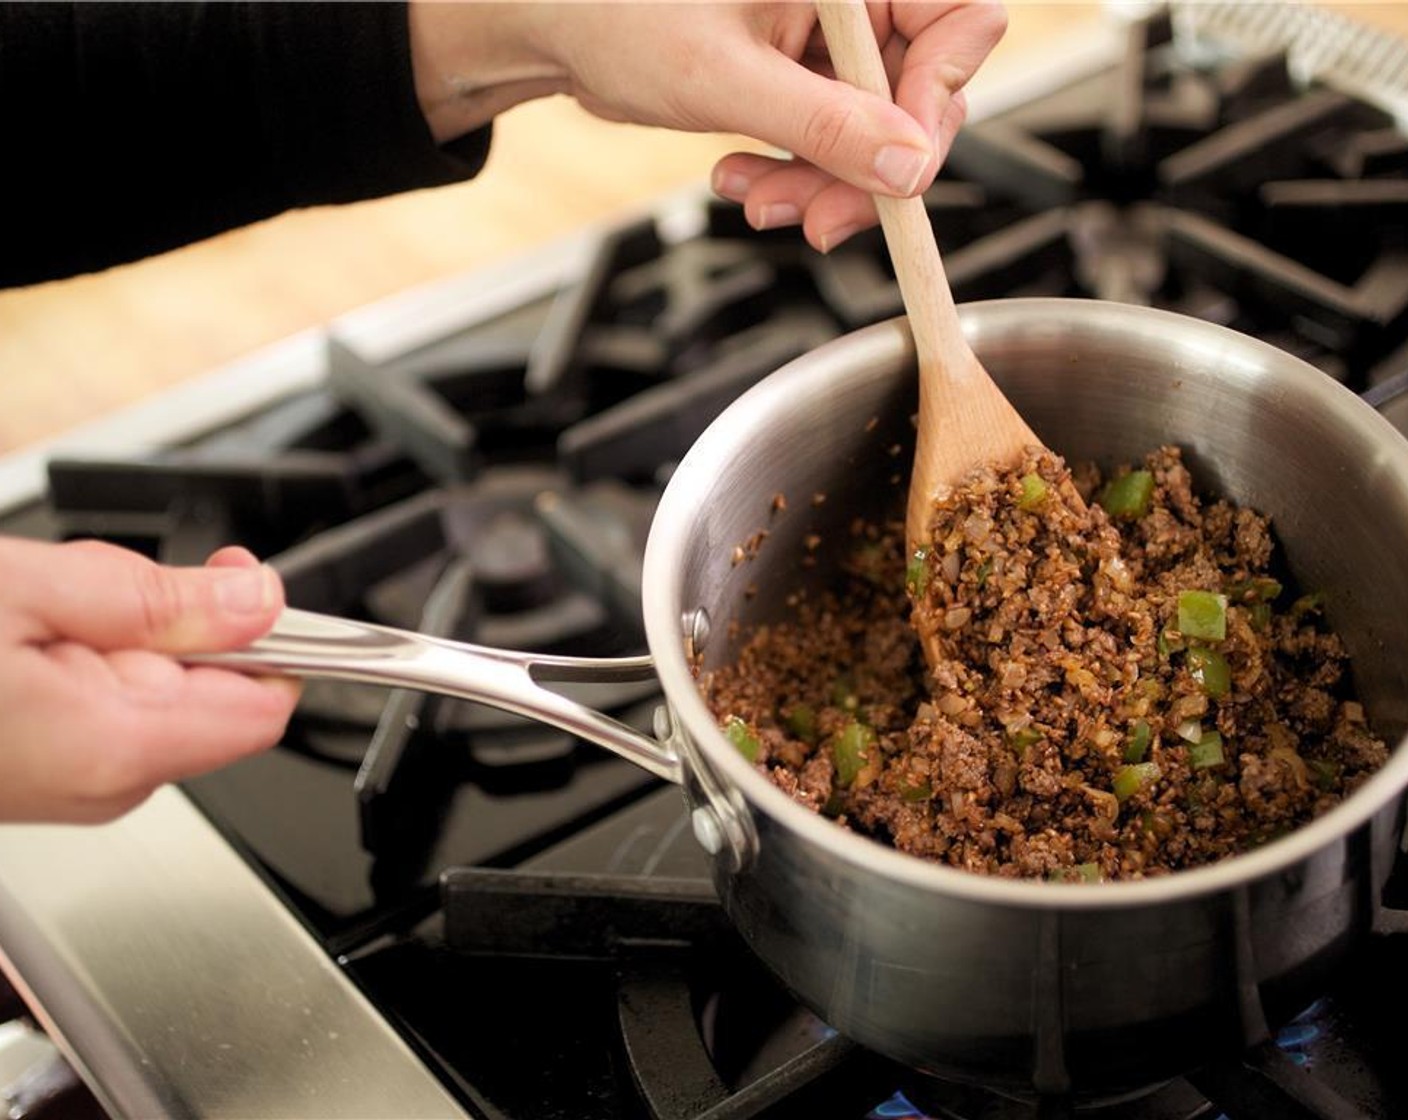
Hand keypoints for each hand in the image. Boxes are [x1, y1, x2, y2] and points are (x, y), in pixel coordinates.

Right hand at [0, 539, 298, 822]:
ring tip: (43, 610)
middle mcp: (102, 786)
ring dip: (122, 634)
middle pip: (214, 693)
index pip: (266, 706)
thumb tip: (258, 602)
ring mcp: (71, 787)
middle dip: (174, 622)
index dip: (265, 634)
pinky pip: (108, 707)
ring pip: (158, 692)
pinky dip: (84, 658)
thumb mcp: (27, 591)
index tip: (230, 579)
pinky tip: (26, 636)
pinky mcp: (45, 772)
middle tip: (93, 588)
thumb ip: (158, 600)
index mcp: (117, 747)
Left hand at [408, 1, 1005, 252]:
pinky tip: (744, 182)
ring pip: (876, 128)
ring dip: (822, 184)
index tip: (897, 172)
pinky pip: (833, 139)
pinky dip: (796, 175)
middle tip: (814, 223)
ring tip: (756, 202)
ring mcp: (831, 37)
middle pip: (919, 90)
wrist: (555, 27)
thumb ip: (825, 124)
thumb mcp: (726, 79)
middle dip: (865, 167)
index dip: (937, 103)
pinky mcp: (804, 75)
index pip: (960, 21)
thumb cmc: (617, 15)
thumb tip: (910, 168)